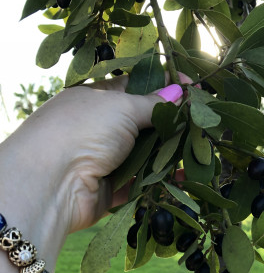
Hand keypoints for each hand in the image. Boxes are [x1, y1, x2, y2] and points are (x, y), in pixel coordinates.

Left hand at [4, 74, 186, 234]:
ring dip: (170, 151)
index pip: (137, 86)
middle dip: (172, 121)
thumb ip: (153, 104)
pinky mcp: (112, 188)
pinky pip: (142, 182)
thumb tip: (179, 92)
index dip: (165, 84)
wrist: (52, 184)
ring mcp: (106, 158)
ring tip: (199, 146)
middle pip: (144, 122)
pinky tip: (183, 174)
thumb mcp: (121, 107)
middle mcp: (101, 127)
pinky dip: (162, 179)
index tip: (193, 85)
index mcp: (98, 98)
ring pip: (146, 153)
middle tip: (202, 119)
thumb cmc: (83, 131)